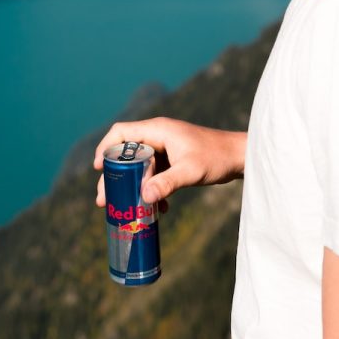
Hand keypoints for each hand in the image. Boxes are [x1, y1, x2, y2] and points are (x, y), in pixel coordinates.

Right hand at [92, 117, 245, 207]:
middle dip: (114, 176)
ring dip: (131, 186)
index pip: (121, 132)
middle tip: (104, 199)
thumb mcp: (190, 172)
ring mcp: (166, 148)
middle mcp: (158, 136)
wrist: (239, 158)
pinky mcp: (173, 160)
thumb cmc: (217, 158)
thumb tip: (143, 197)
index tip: (98, 169)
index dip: (105, 148)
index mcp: (158, 130)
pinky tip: (158, 208)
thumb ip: (167, 183)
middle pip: (125, 153)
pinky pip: (153, 174)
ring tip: (123, 208)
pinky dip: (150, 189)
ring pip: (138, 166)